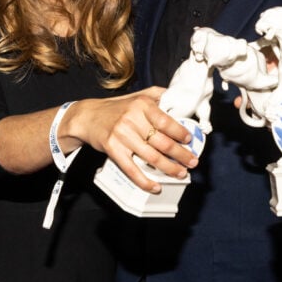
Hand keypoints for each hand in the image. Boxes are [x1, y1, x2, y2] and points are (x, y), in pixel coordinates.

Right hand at [68, 87, 197, 192]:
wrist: (88, 117)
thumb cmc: (117, 108)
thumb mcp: (138, 95)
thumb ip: (159, 95)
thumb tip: (181, 99)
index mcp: (142, 104)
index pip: (166, 121)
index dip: (180, 133)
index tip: (189, 141)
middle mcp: (132, 119)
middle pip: (162, 142)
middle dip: (181, 155)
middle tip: (192, 162)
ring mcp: (122, 135)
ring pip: (151, 157)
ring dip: (169, 168)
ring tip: (181, 173)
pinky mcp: (113, 149)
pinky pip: (132, 169)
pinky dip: (145, 181)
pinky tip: (156, 186)